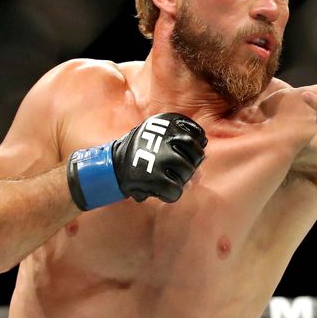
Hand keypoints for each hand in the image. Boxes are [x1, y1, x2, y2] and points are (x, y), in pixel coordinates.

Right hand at [66, 113, 206, 209]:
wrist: (112, 165)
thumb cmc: (139, 150)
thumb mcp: (155, 132)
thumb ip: (178, 134)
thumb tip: (204, 142)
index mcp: (168, 124)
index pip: (198, 136)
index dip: (197, 146)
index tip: (189, 153)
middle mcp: (167, 138)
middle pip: (197, 156)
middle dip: (189, 165)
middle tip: (176, 169)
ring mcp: (162, 158)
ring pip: (188, 174)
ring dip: (180, 180)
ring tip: (166, 178)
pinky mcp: (156, 178)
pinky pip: (176, 191)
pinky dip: (171, 194)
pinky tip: (161, 190)